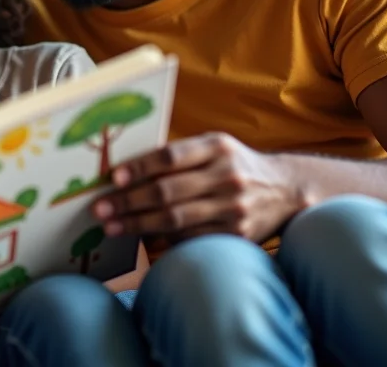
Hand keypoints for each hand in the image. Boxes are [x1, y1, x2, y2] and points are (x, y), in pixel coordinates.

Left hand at [92, 132, 308, 243]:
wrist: (287, 190)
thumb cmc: (235, 164)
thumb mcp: (214, 147)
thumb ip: (178, 154)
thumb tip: (124, 169)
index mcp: (217, 147)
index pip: (170, 155)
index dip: (139, 167)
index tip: (113, 177)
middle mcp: (227, 176)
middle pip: (168, 191)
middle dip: (128, 201)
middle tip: (100, 209)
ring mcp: (234, 208)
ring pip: (176, 219)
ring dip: (137, 224)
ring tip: (111, 227)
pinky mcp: (237, 234)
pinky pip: (191, 238)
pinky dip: (164, 240)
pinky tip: (142, 239)